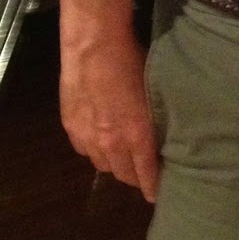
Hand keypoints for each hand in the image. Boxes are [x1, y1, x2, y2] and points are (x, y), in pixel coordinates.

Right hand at [59, 0, 159, 201]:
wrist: (95, 44)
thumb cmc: (134, 61)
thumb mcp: (156, 92)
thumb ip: (157, 119)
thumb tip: (166, 135)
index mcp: (137, 135)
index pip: (146, 175)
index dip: (153, 188)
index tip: (160, 195)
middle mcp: (111, 142)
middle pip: (124, 175)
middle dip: (136, 177)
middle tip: (146, 172)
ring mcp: (88, 136)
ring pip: (103, 165)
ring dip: (115, 164)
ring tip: (125, 158)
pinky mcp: (71, 126)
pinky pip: (85, 151)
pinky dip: (95, 150)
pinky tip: (103, 142)